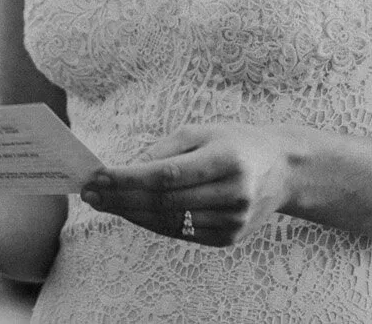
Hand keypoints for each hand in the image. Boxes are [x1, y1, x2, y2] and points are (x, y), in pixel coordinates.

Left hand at [80, 123, 299, 246]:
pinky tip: (130, 211)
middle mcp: (233, 194)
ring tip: (103, 202)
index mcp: (226, 160)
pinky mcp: (230, 238)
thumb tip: (123, 170)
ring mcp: (234, 221)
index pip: (167, 175)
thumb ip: (162, 150)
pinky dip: (151, 223)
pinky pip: (181, 233)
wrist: (281, 170)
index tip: (96, 177)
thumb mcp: (200, 132)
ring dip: (130, 213)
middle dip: (120, 198)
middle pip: (164, 202)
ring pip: (169, 222)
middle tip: (89, 193)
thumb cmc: (232, 143)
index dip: (128, 179)